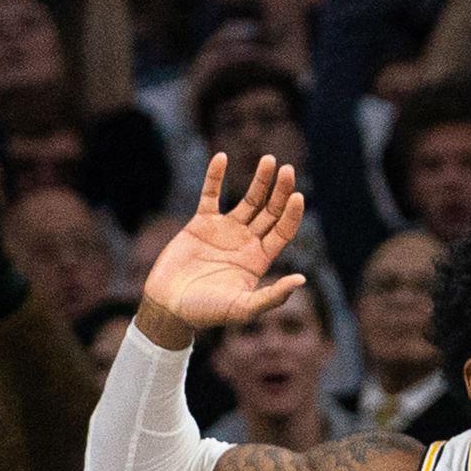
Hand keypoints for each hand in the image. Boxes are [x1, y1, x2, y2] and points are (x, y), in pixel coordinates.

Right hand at [137, 154, 308, 337]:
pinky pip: (210, 194)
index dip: (292, 213)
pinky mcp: (200, 223)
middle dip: (280, 190)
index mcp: (259, 259)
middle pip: (270, 210)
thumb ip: (272, 296)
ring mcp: (224, 230)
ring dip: (260, 180)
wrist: (168, 307)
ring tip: (270, 160)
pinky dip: (215, 176)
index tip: (298, 196)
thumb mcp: (242, 309)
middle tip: (288, 169)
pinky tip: (221, 157)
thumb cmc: (206, 313)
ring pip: (248, 199)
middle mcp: (246, 242)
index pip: (283, 230)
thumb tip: (301, 279)